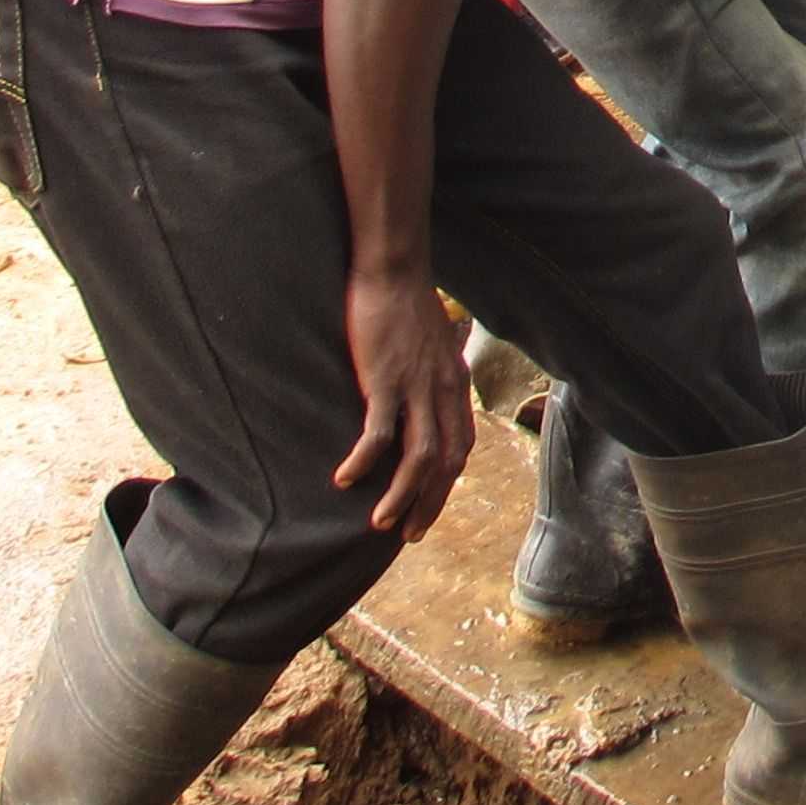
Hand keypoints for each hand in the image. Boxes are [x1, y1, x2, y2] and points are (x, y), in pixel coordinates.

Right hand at [332, 270, 475, 540]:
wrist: (394, 269)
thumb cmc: (407, 303)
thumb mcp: (434, 341)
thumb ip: (435, 368)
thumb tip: (431, 386)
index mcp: (455, 384)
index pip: (461, 446)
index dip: (446, 483)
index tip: (428, 506)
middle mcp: (444, 391)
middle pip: (446, 462)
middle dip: (429, 504)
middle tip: (408, 534)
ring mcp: (417, 387)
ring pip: (419, 459)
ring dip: (400, 496)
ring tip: (379, 523)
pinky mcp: (385, 381)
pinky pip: (379, 434)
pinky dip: (363, 463)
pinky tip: (344, 479)